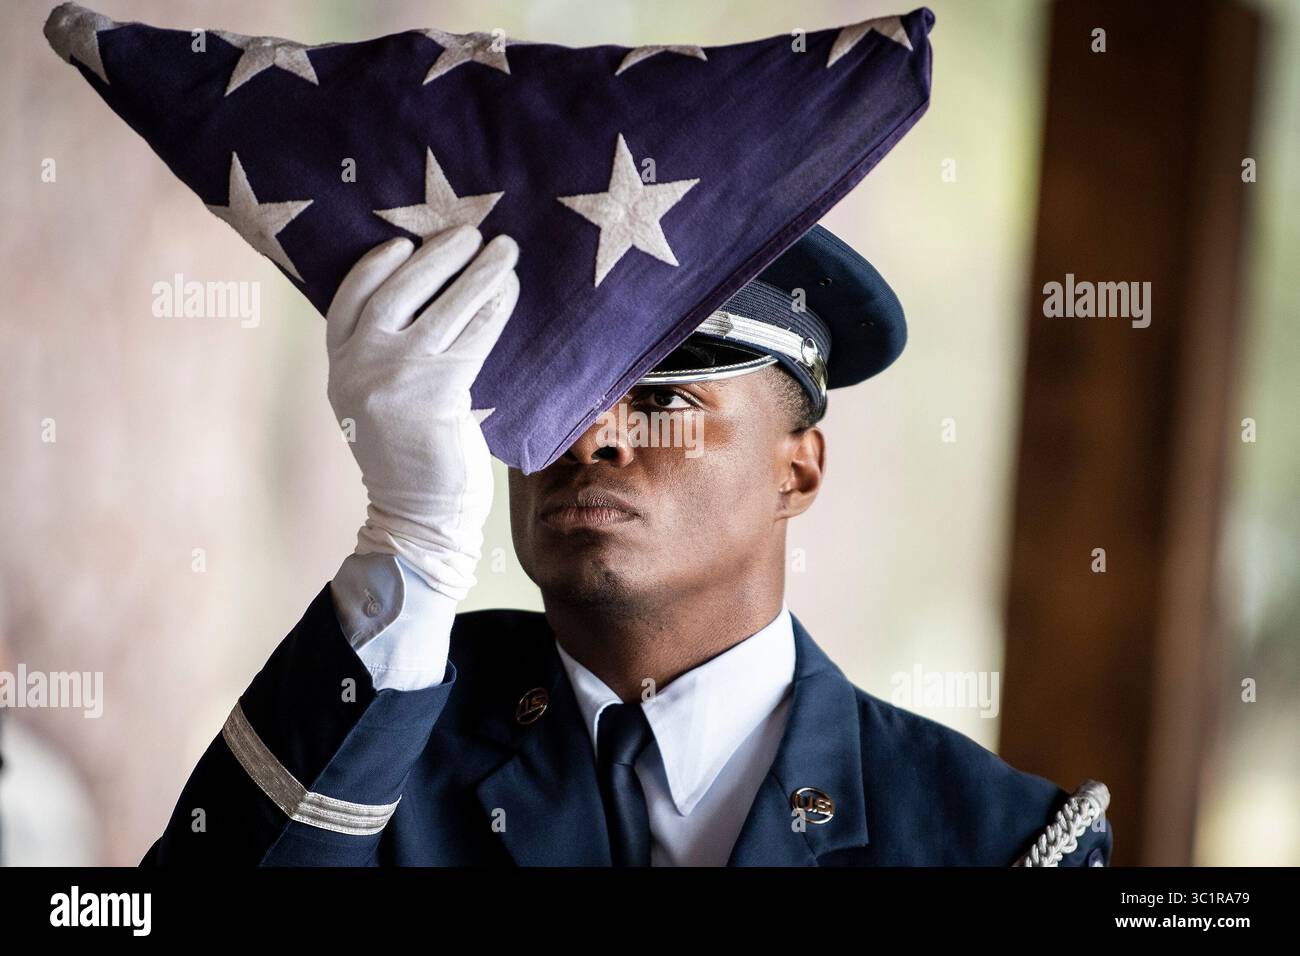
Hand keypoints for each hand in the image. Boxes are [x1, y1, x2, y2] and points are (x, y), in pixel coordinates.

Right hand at [325, 226, 519, 600]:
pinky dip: (494, 310)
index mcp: (339, 367)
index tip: (405, 242)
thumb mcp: (376, 399)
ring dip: (478, 274)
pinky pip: (472, 337)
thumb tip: (427, 294)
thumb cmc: (409, 456)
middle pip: (397, 292)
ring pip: (442, 309)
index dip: (376, 265)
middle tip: (470, 232)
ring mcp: (394, 379)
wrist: (419, 517)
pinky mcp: (436, 393)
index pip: (350, 298)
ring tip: (505, 250)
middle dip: (437, 257)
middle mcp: (358, 367)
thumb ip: (382, 354)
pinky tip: (510, 293)